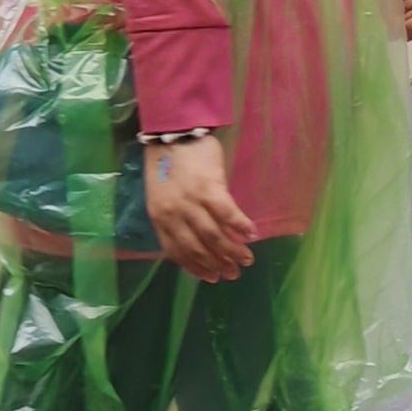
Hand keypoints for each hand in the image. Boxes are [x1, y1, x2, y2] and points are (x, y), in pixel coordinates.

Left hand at [143, 140, 257, 281]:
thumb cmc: (166, 163)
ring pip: (215, 236)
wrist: (171, 132)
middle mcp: (174, 215)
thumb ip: (174, 218)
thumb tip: (196, 239)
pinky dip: (241, 227)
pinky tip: (251, 234)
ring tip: (246, 259)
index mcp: (159, 218)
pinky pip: (228, 215)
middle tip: (233, 274)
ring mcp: (191, 202)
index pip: (177, 253)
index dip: (196, 268)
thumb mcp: (161, 196)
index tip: (211, 278)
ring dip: (233, 252)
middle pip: (199, 248)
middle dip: (218, 265)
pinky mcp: (209, 188)